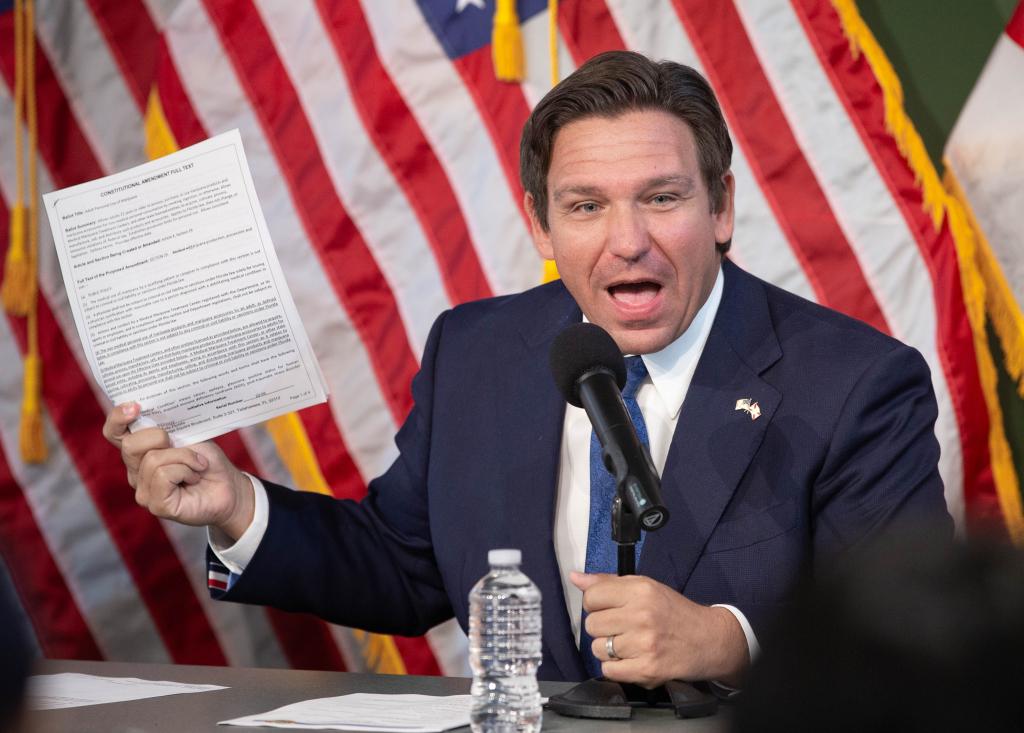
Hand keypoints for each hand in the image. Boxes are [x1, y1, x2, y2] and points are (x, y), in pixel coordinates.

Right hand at [102, 402, 254, 539]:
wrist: (230, 486)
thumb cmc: (208, 461)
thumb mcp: (188, 436)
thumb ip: (165, 429)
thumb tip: (146, 418)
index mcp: (141, 451)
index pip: (114, 433)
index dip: (117, 418)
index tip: (135, 406)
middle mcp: (136, 471)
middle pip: (131, 445)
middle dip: (160, 437)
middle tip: (185, 446)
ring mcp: (144, 490)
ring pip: (153, 460)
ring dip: (185, 458)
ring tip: (197, 467)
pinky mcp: (156, 504)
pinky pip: (164, 476)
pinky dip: (186, 471)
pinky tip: (194, 478)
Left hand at [571, 572, 748, 687]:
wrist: (708, 640)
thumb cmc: (674, 612)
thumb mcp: (645, 588)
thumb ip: (608, 583)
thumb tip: (575, 578)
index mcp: (640, 590)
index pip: (591, 597)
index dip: (596, 605)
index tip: (609, 608)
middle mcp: (641, 615)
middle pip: (591, 625)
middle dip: (603, 628)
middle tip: (622, 628)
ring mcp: (644, 644)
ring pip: (598, 649)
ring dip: (609, 650)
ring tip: (630, 644)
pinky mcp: (647, 669)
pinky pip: (609, 670)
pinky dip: (616, 668)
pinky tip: (632, 659)